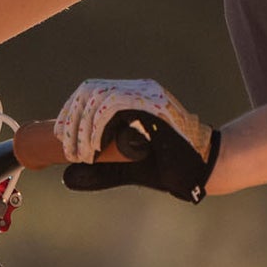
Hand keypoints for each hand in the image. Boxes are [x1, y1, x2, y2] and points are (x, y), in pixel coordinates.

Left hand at [54, 78, 219, 204]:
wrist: (204, 169)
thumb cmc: (172, 168)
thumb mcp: (127, 168)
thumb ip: (100, 171)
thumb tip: (66, 177)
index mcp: (135, 97)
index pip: (92, 91)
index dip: (71, 111)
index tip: (63, 137)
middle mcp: (141, 90)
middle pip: (90, 90)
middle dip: (71, 119)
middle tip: (68, 150)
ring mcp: (148, 96)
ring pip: (98, 97)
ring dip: (82, 127)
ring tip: (81, 154)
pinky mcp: (153, 106)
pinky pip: (114, 106)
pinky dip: (97, 128)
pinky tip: (94, 149)